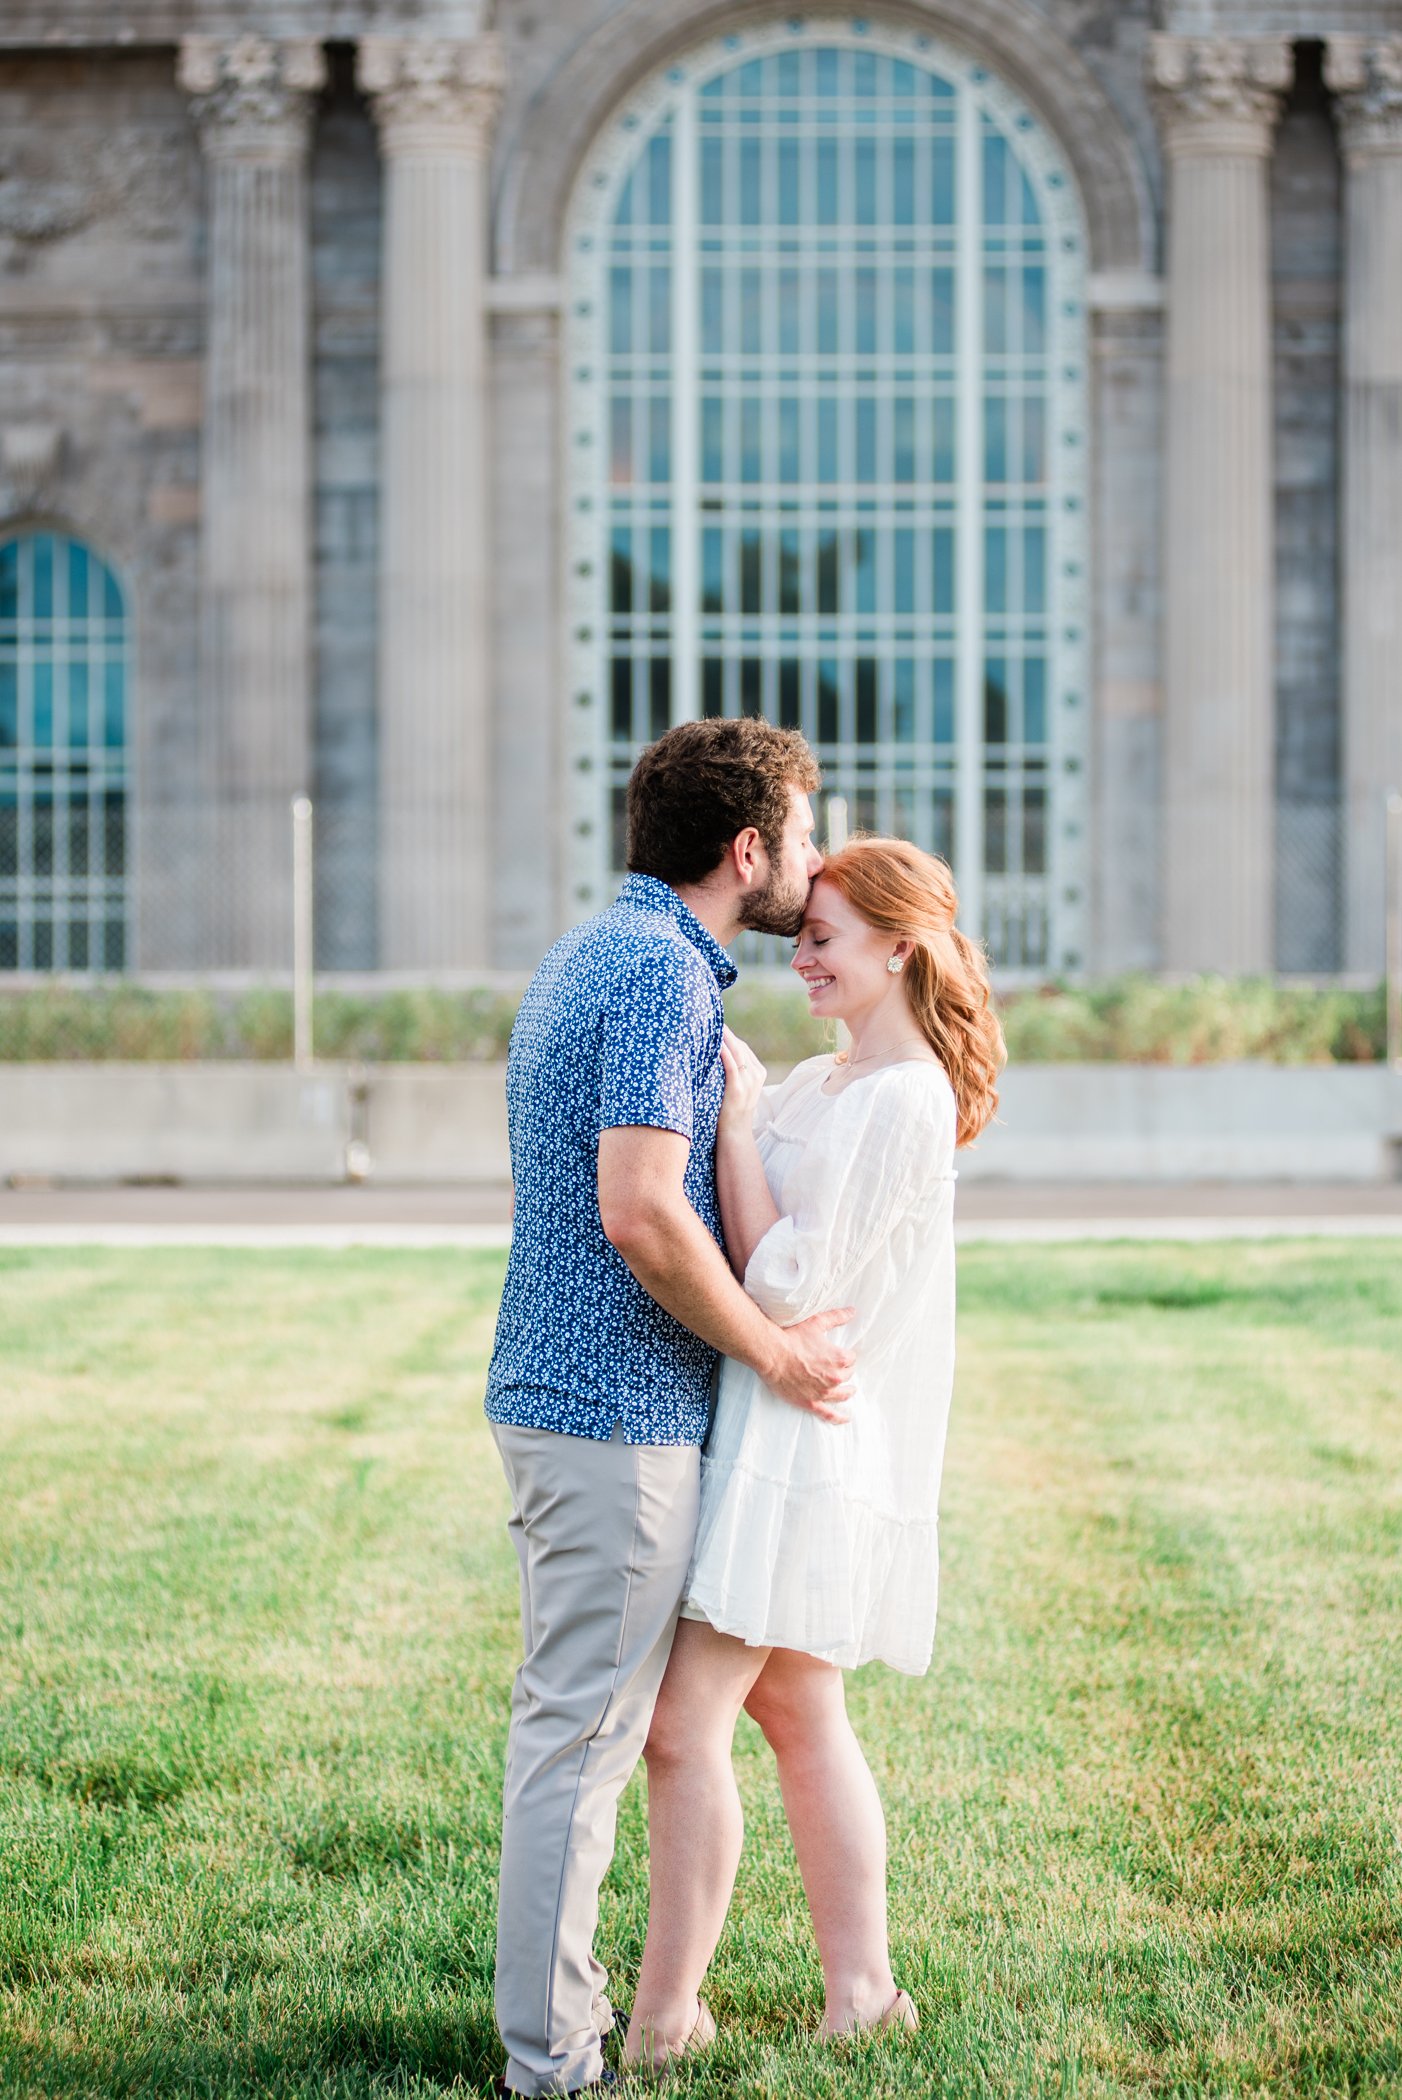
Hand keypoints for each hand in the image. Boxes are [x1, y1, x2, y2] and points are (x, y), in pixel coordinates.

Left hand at [719, 1026, 766, 1127]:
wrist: (735, 1135)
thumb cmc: (730, 1111)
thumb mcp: (737, 1088)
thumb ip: (733, 1073)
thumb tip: (714, 1056)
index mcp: (758, 1072)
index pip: (742, 1047)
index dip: (729, 1036)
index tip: (714, 1024)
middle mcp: (756, 1074)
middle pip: (739, 1046)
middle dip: (725, 1032)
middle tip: (709, 1018)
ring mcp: (749, 1081)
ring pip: (737, 1051)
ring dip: (723, 1037)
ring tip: (709, 1025)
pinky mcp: (738, 1088)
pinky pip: (731, 1064)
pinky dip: (723, 1052)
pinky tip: (713, 1043)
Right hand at [766, 1306, 855, 1423]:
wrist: (771, 1354)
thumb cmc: (792, 1337)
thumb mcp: (816, 1323)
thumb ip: (837, 1317)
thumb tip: (852, 1311)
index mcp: (839, 1358)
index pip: (852, 1359)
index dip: (846, 1356)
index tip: (841, 1355)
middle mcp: (835, 1377)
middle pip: (848, 1376)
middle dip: (844, 1372)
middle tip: (837, 1368)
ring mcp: (824, 1392)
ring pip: (843, 1394)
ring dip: (847, 1391)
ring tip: (849, 1390)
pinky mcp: (811, 1403)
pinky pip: (829, 1414)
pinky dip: (839, 1418)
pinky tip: (846, 1418)